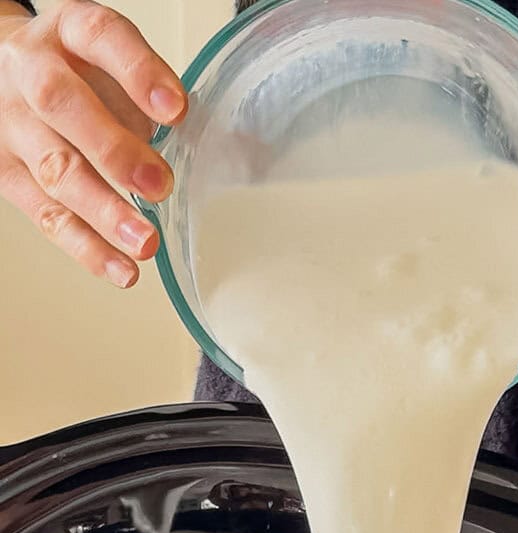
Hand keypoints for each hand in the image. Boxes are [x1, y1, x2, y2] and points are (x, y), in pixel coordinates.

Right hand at [0, 0, 185, 287]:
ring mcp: (12, 121)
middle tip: (158, 186)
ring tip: (145, 243)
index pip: (102, 38)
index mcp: (70, 32)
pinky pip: (44, 212)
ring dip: (102, 211)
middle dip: (114, 149)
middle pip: (62, 104)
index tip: (177, 109)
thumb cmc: (81, 70)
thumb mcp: (123, 63)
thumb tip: (248, 151)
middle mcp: (32, 70)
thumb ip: (173, 101)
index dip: (139, 71)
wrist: (4, 68)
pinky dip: (85, 246)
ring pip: (53, 167)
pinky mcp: (6, 170)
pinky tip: (121, 268)